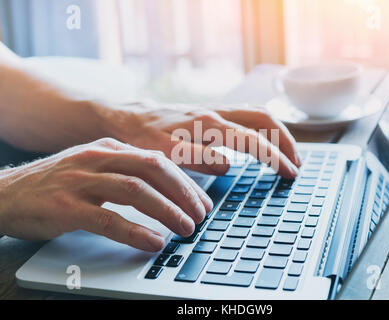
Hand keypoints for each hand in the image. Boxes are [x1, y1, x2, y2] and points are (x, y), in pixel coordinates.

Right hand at [0, 138, 212, 251]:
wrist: (6, 193)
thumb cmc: (57, 184)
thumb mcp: (95, 168)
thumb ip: (126, 174)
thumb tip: (166, 192)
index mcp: (109, 148)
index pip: (158, 161)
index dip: (186, 183)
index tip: (202, 202)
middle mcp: (98, 157)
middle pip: (154, 170)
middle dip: (184, 194)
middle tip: (201, 216)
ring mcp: (81, 180)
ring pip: (136, 191)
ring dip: (167, 211)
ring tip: (186, 229)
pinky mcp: (65, 206)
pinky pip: (108, 218)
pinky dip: (135, 231)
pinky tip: (153, 241)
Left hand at [104, 104, 300, 177]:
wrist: (130, 118)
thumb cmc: (144, 138)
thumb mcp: (163, 154)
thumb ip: (195, 158)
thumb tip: (228, 164)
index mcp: (206, 124)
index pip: (253, 138)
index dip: (275, 156)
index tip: (289, 173)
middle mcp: (216, 112)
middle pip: (264, 119)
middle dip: (286, 142)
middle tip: (297, 166)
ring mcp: (217, 110)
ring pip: (259, 114)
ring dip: (279, 133)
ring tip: (290, 155)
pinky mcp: (214, 112)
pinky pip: (249, 115)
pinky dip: (266, 129)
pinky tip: (268, 142)